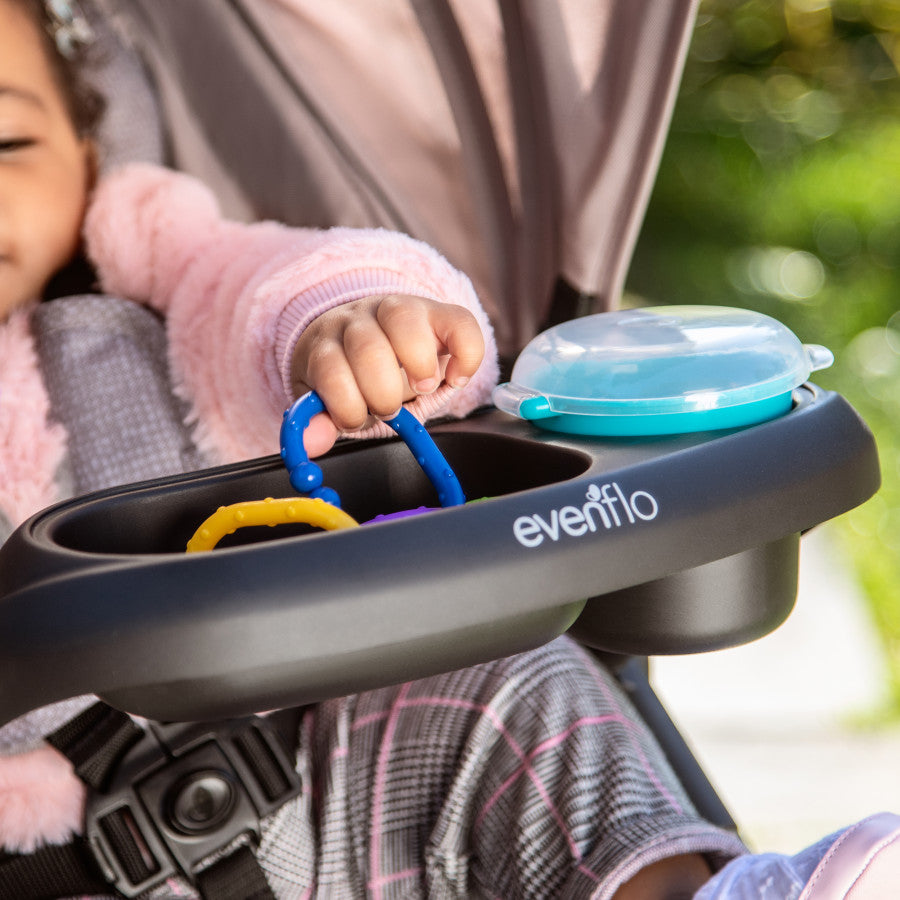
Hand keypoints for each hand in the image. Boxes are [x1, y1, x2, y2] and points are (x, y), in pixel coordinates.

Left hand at [291, 294, 483, 455]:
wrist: (367, 335)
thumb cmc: (350, 375)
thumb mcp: (327, 400)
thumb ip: (318, 421)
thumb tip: (312, 443)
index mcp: (328, 342)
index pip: (328, 366)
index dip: (345, 403)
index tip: (355, 420)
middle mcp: (360, 318)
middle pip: (367, 346)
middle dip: (381, 392)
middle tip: (388, 410)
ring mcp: (401, 308)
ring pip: (404, 318)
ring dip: (417, 365)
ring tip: (421, 388)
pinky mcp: (441, 313)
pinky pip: (462, 323)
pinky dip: (466, 356)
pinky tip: (456, 378)